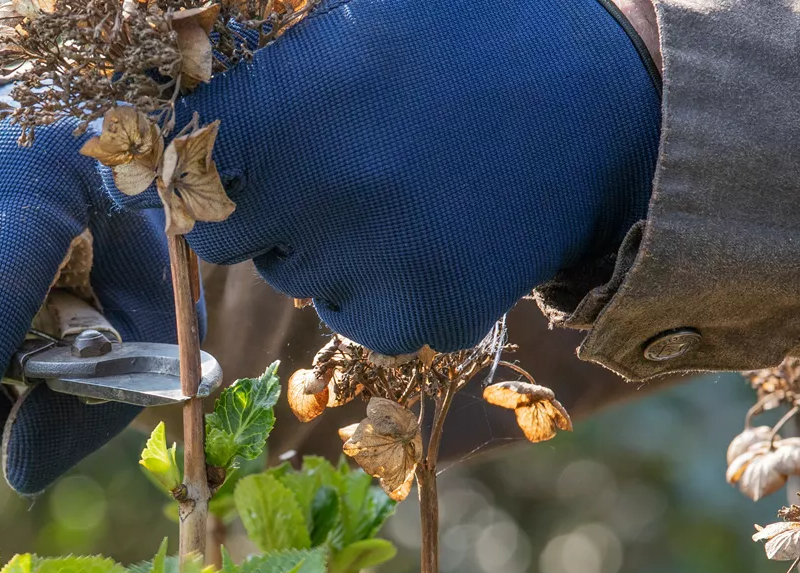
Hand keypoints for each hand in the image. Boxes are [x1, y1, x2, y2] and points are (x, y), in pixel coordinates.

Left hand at [140, 0, 660, 353]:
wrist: (618, 111)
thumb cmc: (485, 29)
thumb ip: (275, 15)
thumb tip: (182, 12)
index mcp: (289, 103)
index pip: (180, 152)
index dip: (199, 140)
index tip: (234, 128)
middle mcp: (318, 191)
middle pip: (224, 225)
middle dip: (258, 194)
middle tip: (322, 153)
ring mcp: (369, 262)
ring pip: (289, 273)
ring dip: (318, 240)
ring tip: (390, 181)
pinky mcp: (420, 314)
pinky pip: (353, 316)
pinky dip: (373, 287)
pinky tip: (421, 233)